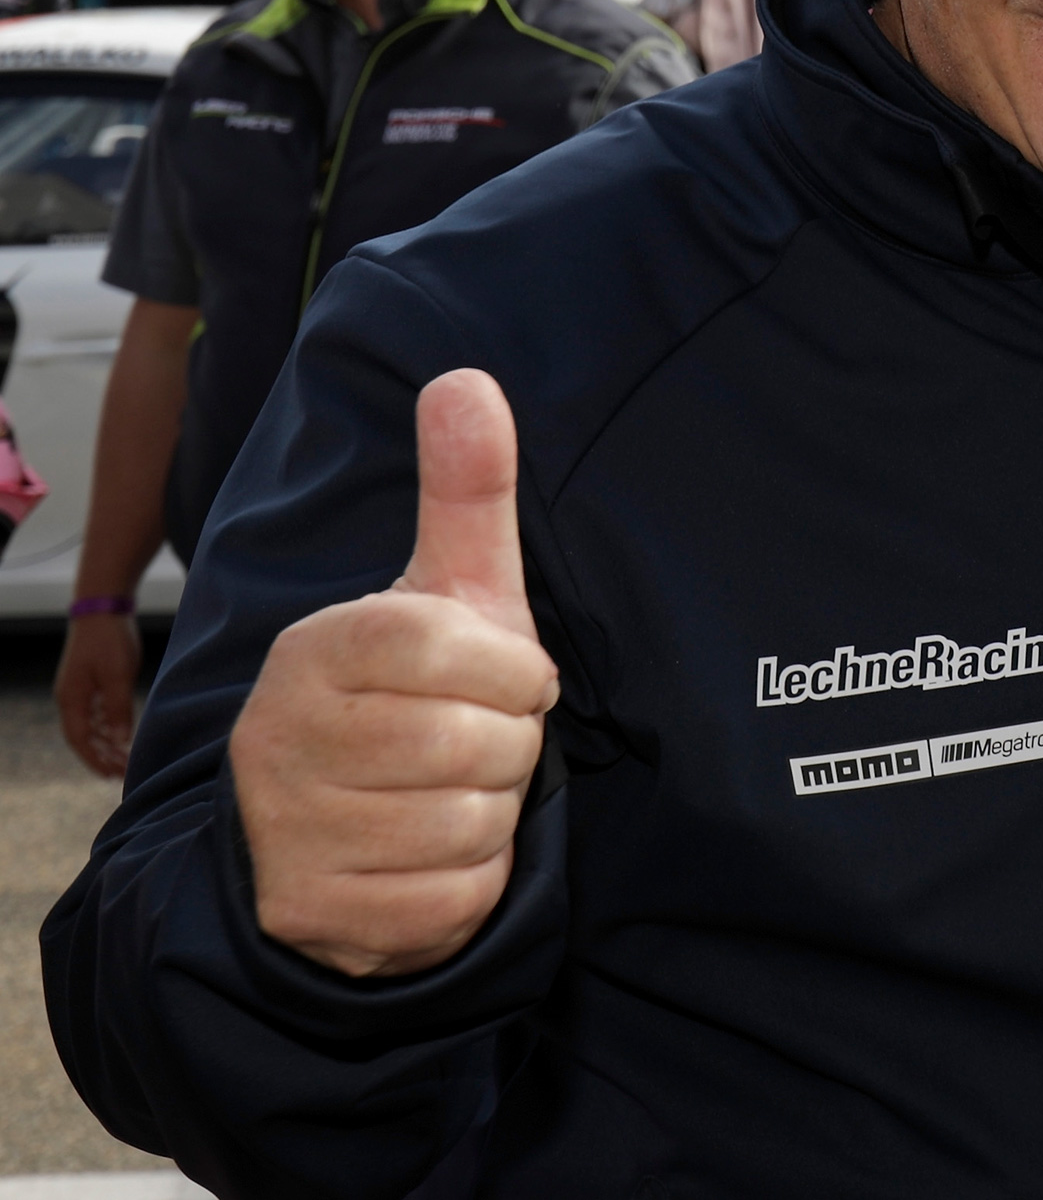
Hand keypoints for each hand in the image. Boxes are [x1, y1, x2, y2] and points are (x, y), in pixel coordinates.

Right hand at [56, 611, 141, 777]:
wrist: (102, 607)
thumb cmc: (110, 639)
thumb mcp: (118, 675)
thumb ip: (119, 709)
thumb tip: (121, 741)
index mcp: (71, 699)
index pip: (80, 740)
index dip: (95, 759)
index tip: (111, 775)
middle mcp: (70, 697)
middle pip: (83, 736)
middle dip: (101, 756)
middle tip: (122, 772)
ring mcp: (78, 688)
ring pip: (89, 724)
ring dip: (105, 742)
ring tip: (123, 758)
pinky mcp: (88, 679)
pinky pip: (94, 711)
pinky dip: (106, 725)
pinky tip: (120, 733)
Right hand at [230, 371, 559, 978]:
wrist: (341, 834)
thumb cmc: (417, 697)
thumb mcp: (449, 593)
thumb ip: (466, 493)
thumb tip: (468, 378)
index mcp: (314, 650)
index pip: (442, 643)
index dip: (509, 669)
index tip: (514, 678)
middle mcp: (280, 736)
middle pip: (473, 741)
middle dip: (508, 746)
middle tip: (478, 741)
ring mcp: (287, 830)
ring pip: (467, 822)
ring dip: (490, 814)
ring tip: (453, 793)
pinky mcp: (314, 912)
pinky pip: (453, 897)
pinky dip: (471, 880)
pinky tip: (434, 856)